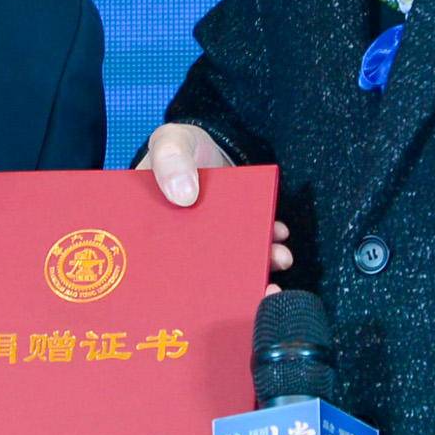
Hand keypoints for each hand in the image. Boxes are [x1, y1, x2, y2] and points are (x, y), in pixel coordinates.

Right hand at [137, 122, 292, 274]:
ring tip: (276, 259)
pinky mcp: (237, 234)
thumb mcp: (170, 142)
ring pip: (231, 266)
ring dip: (257, 267)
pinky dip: (268, 246)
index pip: (161, 266)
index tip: (198, 292)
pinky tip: (278, 239)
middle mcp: (183, 246)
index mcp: (155, 233)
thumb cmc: (180, 148)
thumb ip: (170, 160)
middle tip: (254, 289)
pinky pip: (252, 246)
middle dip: (228, 285)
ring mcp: (213, 243)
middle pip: (201, 275)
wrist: (209, 142)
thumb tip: (184, 195)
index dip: (178, 283)